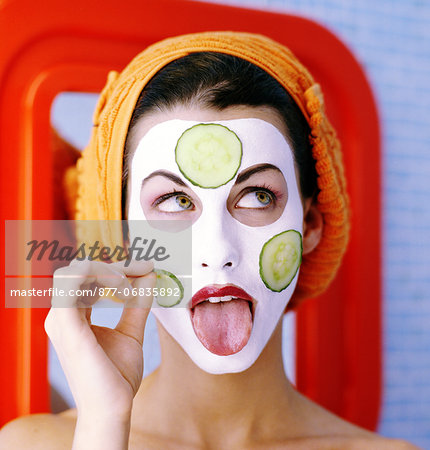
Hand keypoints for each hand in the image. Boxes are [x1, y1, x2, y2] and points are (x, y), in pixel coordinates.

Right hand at [44, 258, 154, 420]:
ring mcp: (61, 319)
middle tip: (143, 271)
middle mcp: (62, 315)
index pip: (88, 277)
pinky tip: (123, 288)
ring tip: (129, 285)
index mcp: (73, 317)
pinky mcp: (66, 324)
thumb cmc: (117, 376)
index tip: (147, 268)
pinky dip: (99, 274)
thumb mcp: (131, 332)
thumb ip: (138, 303)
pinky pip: (71, 281)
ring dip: (107, 269)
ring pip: (75, 270)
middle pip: (82, 270)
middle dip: (116, 265)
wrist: (113, 408)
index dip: (118, 268)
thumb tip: (149, 274)